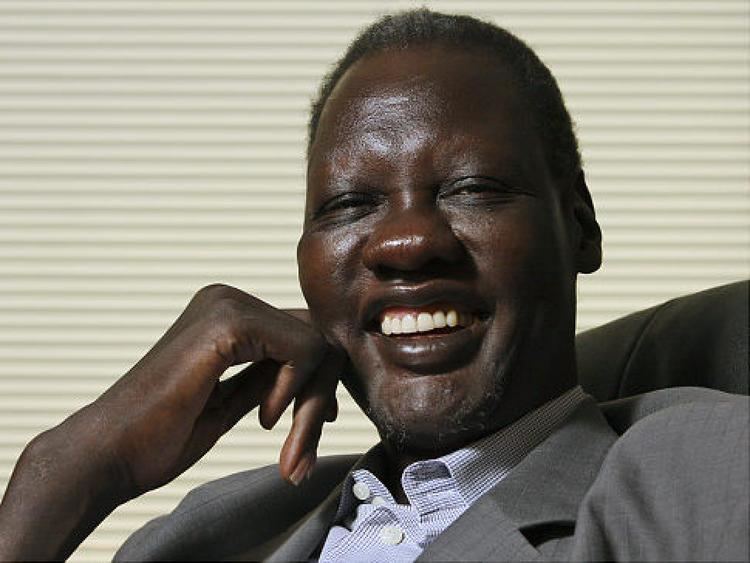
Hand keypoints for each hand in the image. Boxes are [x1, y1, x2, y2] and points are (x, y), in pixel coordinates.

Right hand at [0, 284, 342, 558]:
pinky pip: (302, 350)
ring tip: (289, 447)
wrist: (110, 453)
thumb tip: (320, 363)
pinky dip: (295, 392)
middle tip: (303, 451)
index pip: (301, 335)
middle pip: (314, 336)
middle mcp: (228, 299)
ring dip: (311, 402)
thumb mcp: (233, 398)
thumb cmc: (161, 435)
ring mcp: (227, 305)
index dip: (316, 384)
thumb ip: (269, 375)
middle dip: (320, 394)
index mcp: (225, 313)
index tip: (311, 428)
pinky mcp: (228, 323)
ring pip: (315, 344)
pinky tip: (262, 418)